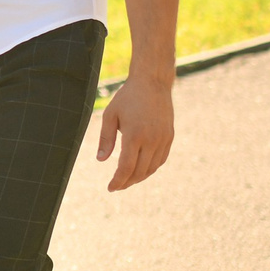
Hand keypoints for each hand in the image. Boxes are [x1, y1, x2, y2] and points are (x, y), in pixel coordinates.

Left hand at [97, 76, 173, 190]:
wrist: (153, 82)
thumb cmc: (128, 97)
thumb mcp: (110, 115)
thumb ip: (105, 139)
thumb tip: (100, 160)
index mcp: (135, 135)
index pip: (126, 168)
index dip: (118, 181)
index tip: (110, 188)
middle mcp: (151, 140)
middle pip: (139, 172)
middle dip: (127, 182)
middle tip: (117, 186)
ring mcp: (163, 139)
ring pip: (152, 168)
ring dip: (139, 177)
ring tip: (127, 180)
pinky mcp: (169, 137)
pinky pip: (161, 160)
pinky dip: (151, 168)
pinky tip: (141, 170)